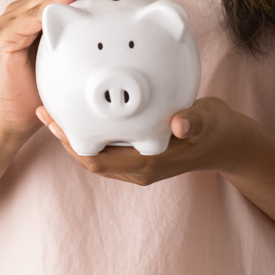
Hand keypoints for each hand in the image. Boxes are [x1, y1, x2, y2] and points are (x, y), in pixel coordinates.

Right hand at [0, 0, 129, 138]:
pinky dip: (53, 5)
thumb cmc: (41, 92)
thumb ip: (83, 44)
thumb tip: (119, 36)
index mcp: (37, 17)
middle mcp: (23, 13)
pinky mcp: (5, 34)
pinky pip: (32, 16)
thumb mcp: (69, 63)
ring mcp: (12, 22)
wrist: (15, 119)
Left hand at [36, 96, 253, 185]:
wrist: (227, 143)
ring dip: (76, 134)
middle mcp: (137, 167)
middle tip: (46, 110)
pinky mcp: (140, 152)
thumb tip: (180, 123)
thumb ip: (193, 122)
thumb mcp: (208, 121)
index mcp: (147, 163)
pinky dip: (94, 129)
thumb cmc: (216, 131)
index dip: (72, 144)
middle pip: (89, 157)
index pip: (98, 160)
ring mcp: (138, 161)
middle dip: (66, 138)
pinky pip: (108, 143)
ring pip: (97, 151)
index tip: (54, 120)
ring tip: (58, 107)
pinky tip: (87, 107)